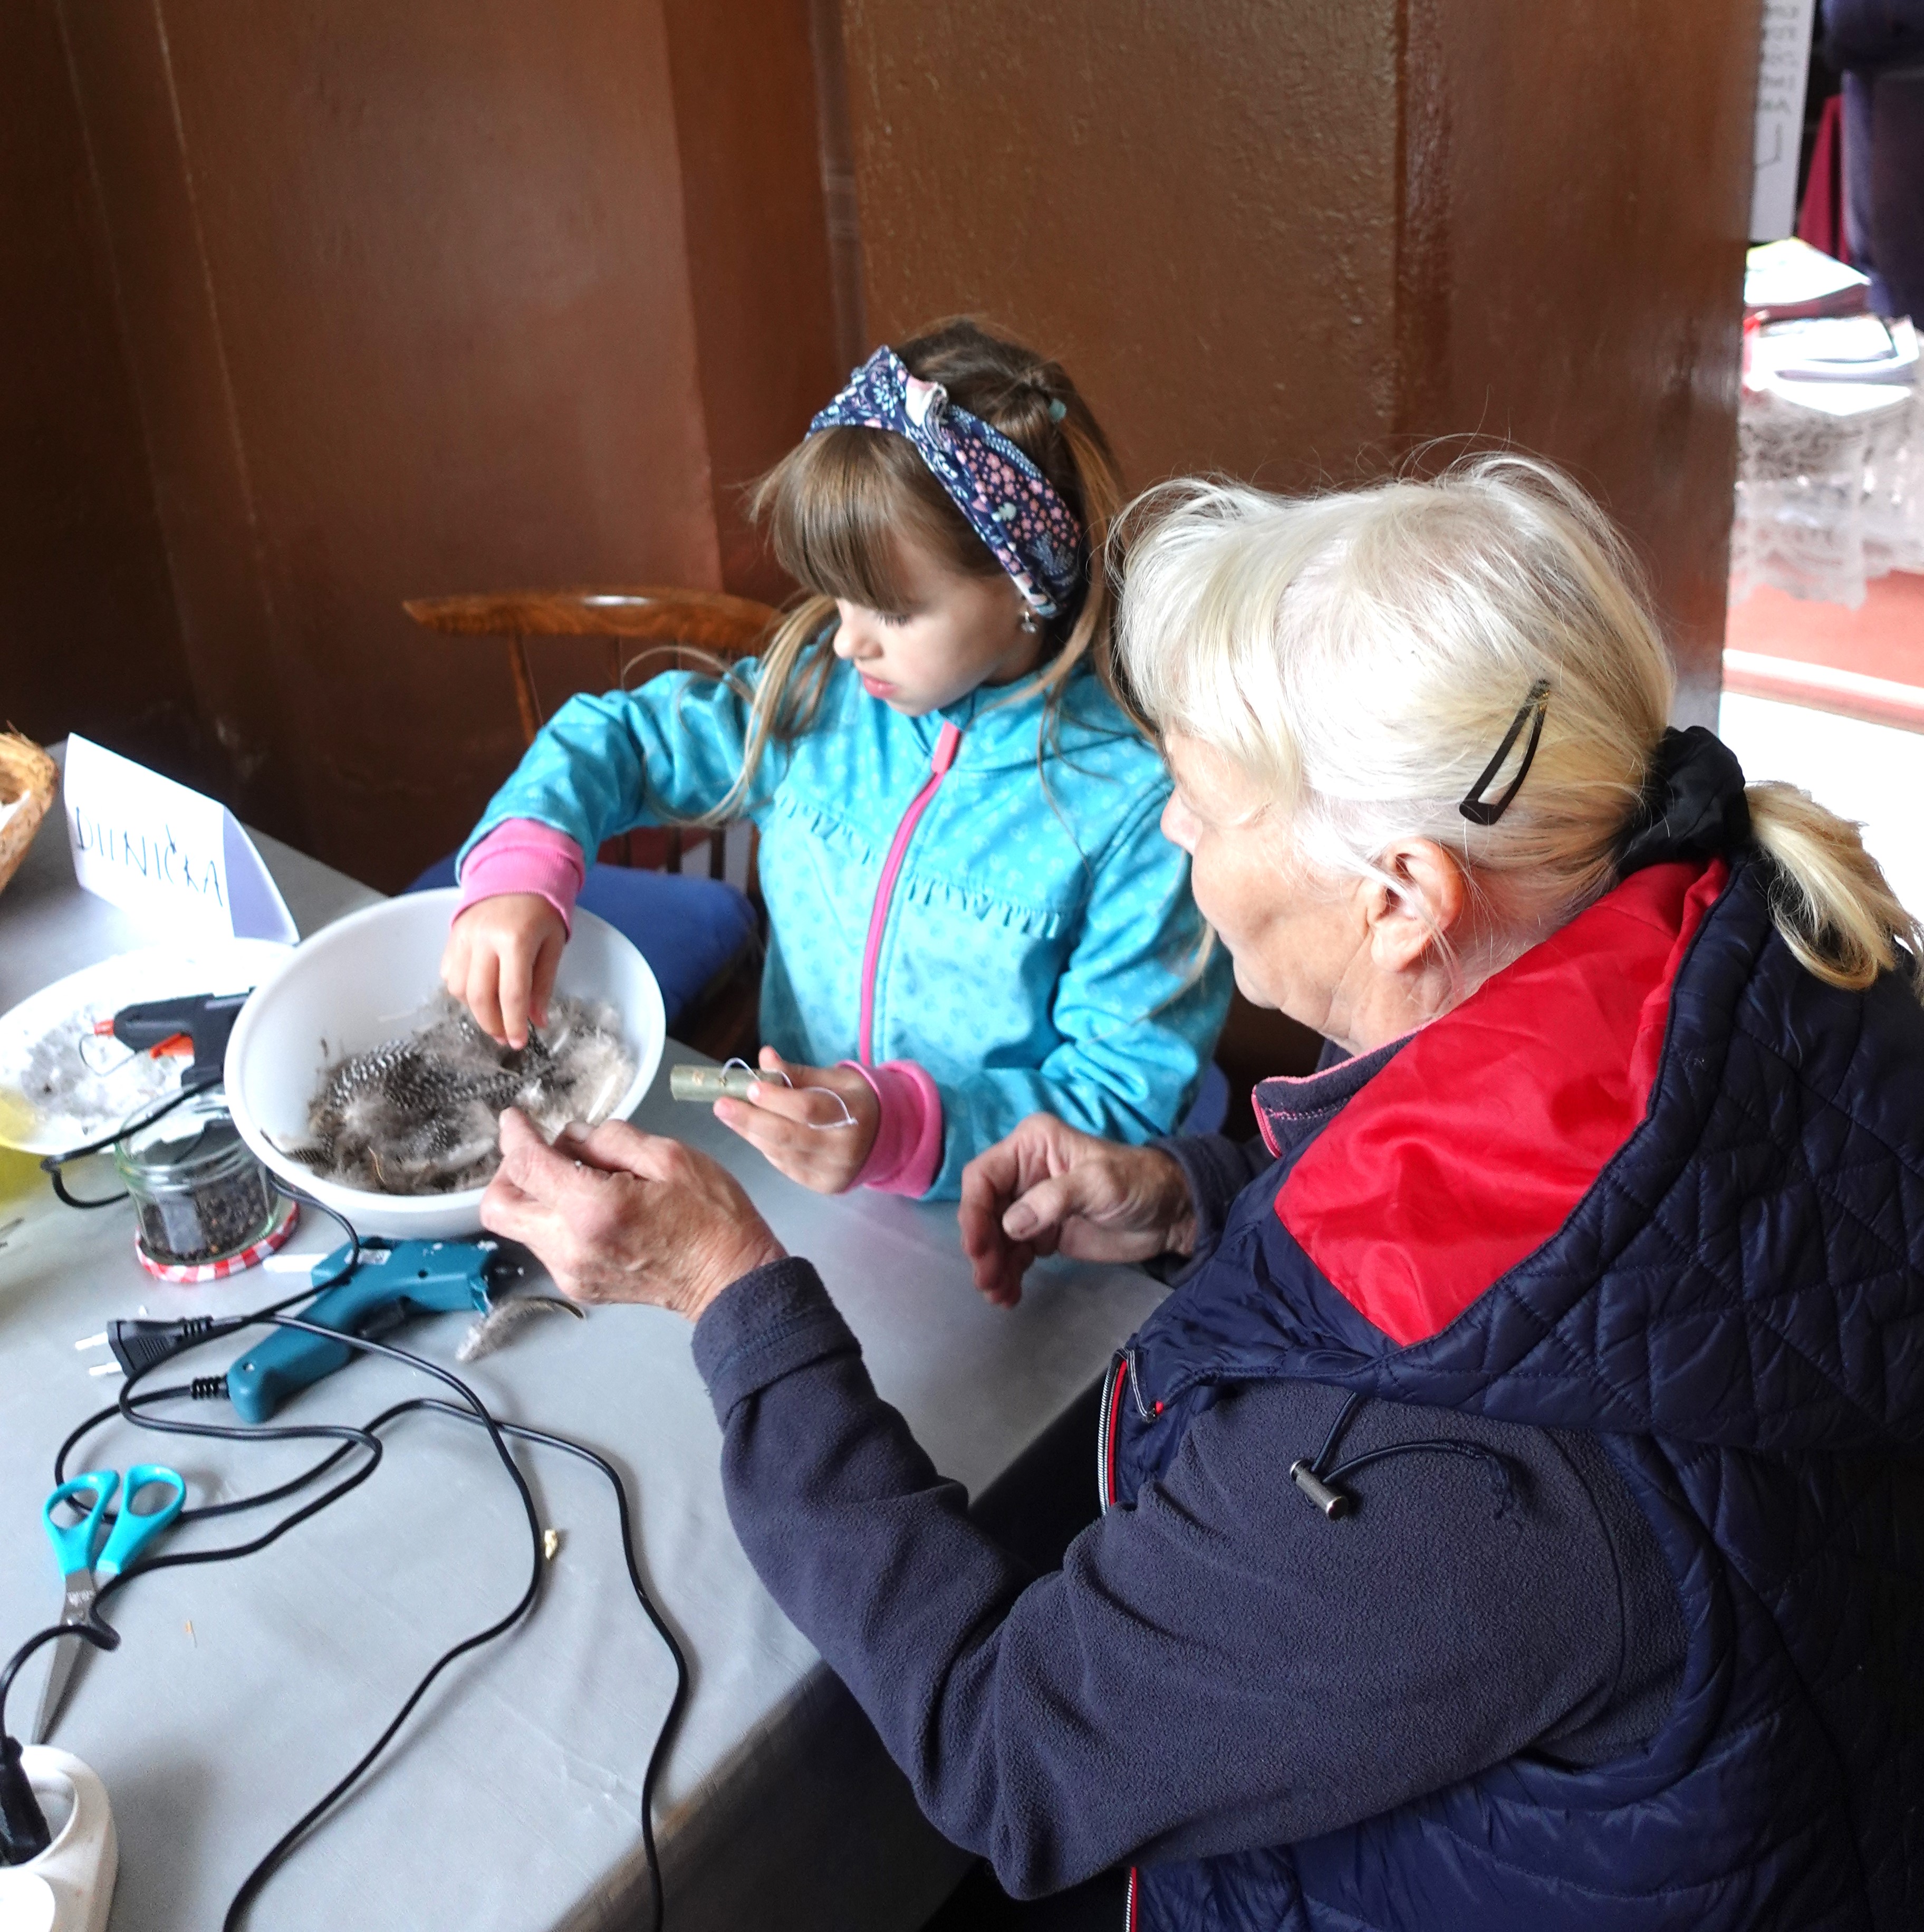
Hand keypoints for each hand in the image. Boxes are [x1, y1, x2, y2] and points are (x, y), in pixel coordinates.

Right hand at [441, 894, 566, 1048]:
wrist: (516, 873)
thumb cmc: (541, 912)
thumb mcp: (553, 945)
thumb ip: (544, 985)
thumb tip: (537, 1022)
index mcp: (516, 939)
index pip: (511, 994)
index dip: (514, 1024)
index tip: (519, 1043)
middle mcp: (484, 938)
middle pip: (479, 997)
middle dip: (492, 1024)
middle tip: (506, 1037)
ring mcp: (462, 936)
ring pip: (459, 989)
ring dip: (476, 1009)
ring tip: (495, 1013)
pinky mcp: (451, 936)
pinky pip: (448, 974)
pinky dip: (462, 991)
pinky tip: (480, 991)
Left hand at [481, 1108, 784, 1319]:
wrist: (730, 1279)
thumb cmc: (711, 1216)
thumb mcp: (670, 1155)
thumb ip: (611, 1139)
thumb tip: (573, 1137)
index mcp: (593, 1209)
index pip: (525, 1166)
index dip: (514, 1135)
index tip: (516, 1119)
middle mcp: (571, 1247)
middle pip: (499, 1208)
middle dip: (509, 1172)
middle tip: (539, 1152)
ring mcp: (571, 1272)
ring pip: (521, 1227)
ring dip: (537, 1195)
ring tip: (583, 1178)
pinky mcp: (579, 1285)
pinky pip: (546, 1245)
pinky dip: (556, 1218)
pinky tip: (593, 1206)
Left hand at [712, 1048, 878, 1194]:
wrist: (884, 1139)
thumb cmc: (854, 1100)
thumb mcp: (836, 1079)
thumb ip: (799, 1073)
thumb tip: (765, 1057)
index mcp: (854, 1114)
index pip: (808, 1108)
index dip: (776, 1098)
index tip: (750, 1087)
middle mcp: (844, 1148)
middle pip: (789, 1136)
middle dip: (750, 1120)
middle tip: (721, 1105)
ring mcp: (833, 1171)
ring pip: (781, 1153)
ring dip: (751, 1133)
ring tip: (729, 1114)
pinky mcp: (822, 1185)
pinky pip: (784, 1165)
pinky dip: (764, 1147)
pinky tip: (752, 1131)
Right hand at [958, 1114, 1196, 1308]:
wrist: (1171, 1214)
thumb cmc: (1139, 1183)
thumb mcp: (1100, 1183)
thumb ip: (1055, 1199)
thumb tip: (1010, 1225)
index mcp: (1031, 1146)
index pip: (984, 1176)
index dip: (973, 1211)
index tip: (977, 1247)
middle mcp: (1023, 1172)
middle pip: (984, 1210)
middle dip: (982, 1246)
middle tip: (987, 1280)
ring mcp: (1031, 1205)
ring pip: (995, 1237)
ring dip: (992, 1266)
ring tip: (998, 1295)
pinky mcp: (1042, 1233)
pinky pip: (1013, 1254)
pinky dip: (1007, 1275)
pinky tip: (1009, 1295)